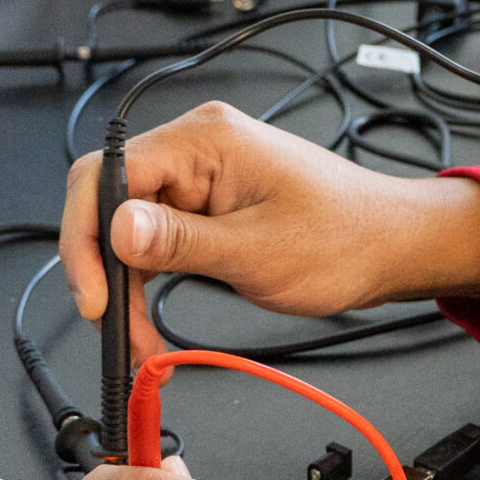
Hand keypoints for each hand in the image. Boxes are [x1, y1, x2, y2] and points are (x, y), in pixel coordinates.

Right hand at [60, 101, 479, 356]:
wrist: (393, 246)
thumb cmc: (347, 239)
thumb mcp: (257, 252)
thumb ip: (181, 242)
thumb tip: (115, 229)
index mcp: (207, 140)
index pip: (106, 174)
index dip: (86, 238)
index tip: (96, 298)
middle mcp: (198, 147)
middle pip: (108, 201)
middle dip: (103, 271)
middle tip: (116, 330)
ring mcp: (201, 174)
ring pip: (126, 227)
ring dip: (124, 286)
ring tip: (139, 340)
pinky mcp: (206, 203)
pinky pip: (154, 237)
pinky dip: (146, 281)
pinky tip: (149, 320)